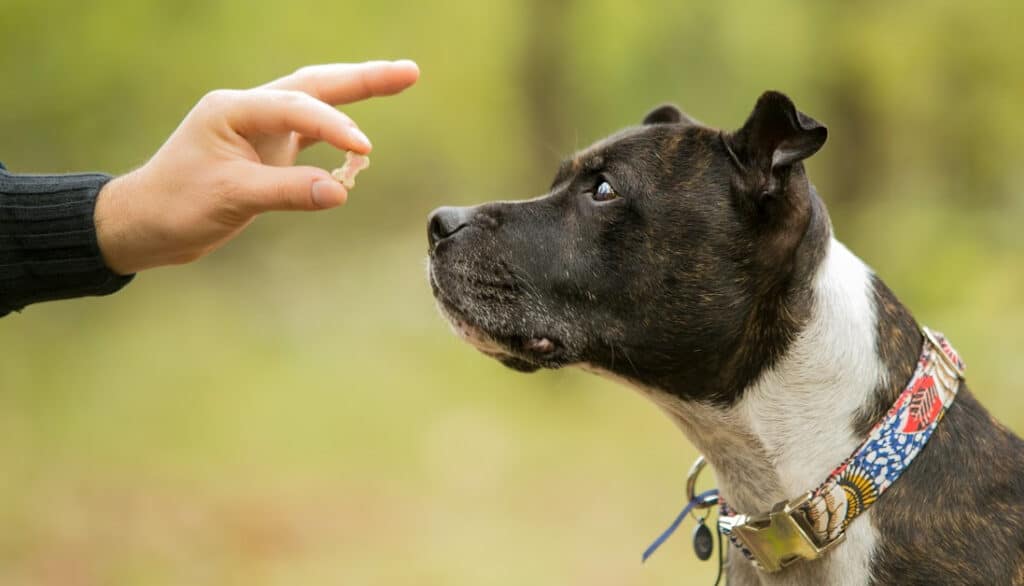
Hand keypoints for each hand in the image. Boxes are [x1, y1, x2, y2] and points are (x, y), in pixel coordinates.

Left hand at [94, 60, 419, 274]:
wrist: (145, 224)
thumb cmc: (175, 206)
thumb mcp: (229, 198)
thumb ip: (286, 191)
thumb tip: (339, 191)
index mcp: (233, 110)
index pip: (296, 108)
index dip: (334, 126)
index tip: (364, 150)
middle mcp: (248, 111)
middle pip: (315, 85)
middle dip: (363, 79)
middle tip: (409, 71)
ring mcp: (258, 130)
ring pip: (315, 104)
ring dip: (355, 95)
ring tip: (398, 80)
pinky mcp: (265, 153)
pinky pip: (309, 136)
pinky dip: (337, 136)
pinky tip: (359, 142)